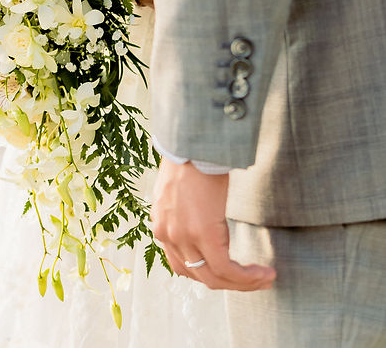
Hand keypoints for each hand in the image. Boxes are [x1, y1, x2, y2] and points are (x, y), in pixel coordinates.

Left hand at [151, 161, 275, 291]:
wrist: (193, 142)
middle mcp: (166, 235)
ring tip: (265, 279)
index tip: (232, 273)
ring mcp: (183, 237)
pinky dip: (247, 277)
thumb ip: (185, 216)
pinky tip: (265, 273)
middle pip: (200, 277)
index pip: (184, 267)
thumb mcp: (180, 194)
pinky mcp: (203, 234)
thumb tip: (203, 226)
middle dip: (230, 283)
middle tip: (254, 281)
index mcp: (161, 226)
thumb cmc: (192, 160)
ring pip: (215, 278)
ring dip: (243, 283)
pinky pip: (227, 269)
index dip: (210, 274)